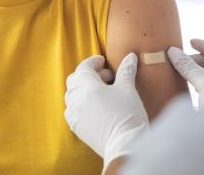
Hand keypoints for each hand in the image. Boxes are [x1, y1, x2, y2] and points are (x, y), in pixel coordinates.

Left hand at [64, 53, 148, 171]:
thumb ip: (126, 71)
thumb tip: (130, 56)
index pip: (84, 68)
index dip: (93, 62)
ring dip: (84, 90)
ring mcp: (74, 114)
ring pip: (72, 96)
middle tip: (107, 77)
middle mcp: (76, 99)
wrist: (125, 146)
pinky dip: (81, 104)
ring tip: (102, 92)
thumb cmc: (127, 114)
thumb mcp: (128, 89)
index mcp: (86, 86)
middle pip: (75, 80)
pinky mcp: (76, 128)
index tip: (102, 62)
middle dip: (89, 75)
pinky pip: (73, 111)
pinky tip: (95, 107)